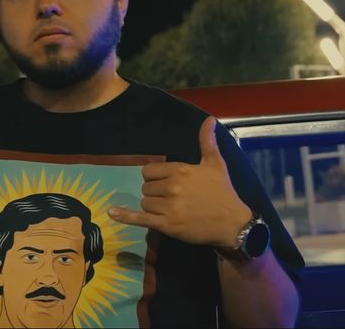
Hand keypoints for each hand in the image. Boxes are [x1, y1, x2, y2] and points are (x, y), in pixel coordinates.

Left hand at [108, 116, 251, 247]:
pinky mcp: (167, 225)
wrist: (232, 222)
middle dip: (155, 192)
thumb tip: (209, 119)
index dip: (155, 177)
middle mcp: (172, 186)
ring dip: (153, 206)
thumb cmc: (223, 192)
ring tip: (171, 209)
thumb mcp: (215, 164)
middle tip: (173, 198)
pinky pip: (140, 218)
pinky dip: (125, 216)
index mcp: (180, 170)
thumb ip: (207, 141)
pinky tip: (112, 212)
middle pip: (146, 187)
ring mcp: (168, 207)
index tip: (167, 183)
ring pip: (145, 203)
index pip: (149, 170)